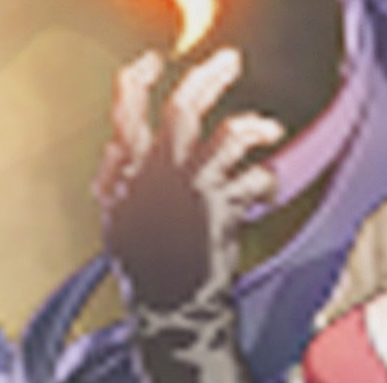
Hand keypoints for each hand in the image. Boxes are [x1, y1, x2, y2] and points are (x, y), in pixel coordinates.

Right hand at [100, 22, 277, 315]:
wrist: (171, 316)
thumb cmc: (150, 275)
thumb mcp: (120, 226)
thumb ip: (118, 184)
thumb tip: (118, 148)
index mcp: (122, 185)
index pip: (124, 120)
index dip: (136, 84)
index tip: (150, 63)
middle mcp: (149, 183)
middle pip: (181, 111)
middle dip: (209, 79)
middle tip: (230, 62)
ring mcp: (184, 194)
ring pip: (227, 135)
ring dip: (253, 125)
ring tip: (268, 129)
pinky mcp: (214, 210)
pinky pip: (252, 176)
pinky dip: (263, 180)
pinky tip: (266, 188)